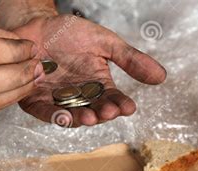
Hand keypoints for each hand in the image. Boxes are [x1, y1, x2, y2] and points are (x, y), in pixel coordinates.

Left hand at [13, 15, 166, 126]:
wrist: (36, 24)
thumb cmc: (69, 33)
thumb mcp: (104, 42)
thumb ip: (129, 59)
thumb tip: (161, 77)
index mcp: (96, 84)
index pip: (112, 98)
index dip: (120, 104)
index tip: (129, 107)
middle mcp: (78, 96)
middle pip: (93, 110)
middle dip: (101, 113)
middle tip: (109, 112)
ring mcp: (56, 100)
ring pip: (70, 115)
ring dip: (80, 119)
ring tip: (90, 117)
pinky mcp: (35, 101)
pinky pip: (45, 112)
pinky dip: (54, 116)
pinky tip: (64, 116)